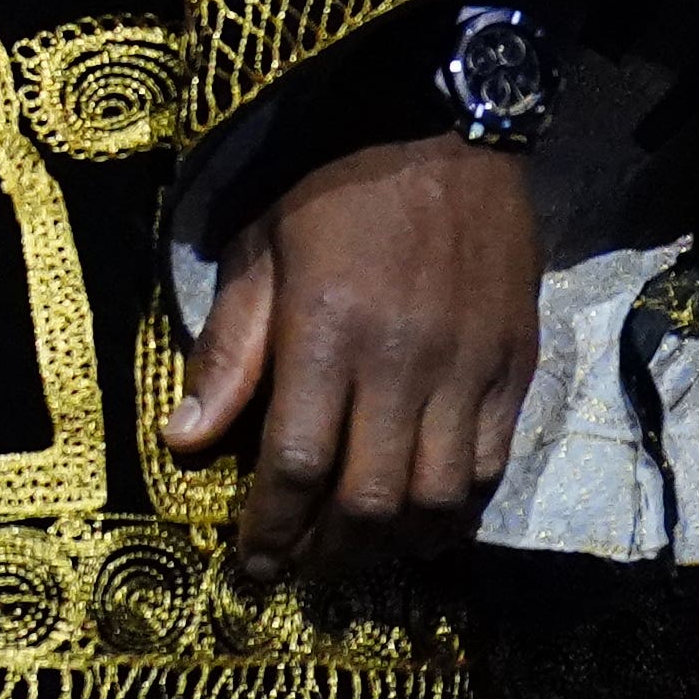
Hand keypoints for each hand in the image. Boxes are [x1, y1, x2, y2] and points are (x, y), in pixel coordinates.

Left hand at [164, 132, 541, 590]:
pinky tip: (423, 525)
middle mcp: (402, 363)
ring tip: (358, 556)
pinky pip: (490, 470)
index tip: (252, 566)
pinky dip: (455, 515)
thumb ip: (228, 351)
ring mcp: (467, 371)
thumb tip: (183, 440)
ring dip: (393, 547)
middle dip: (329, 554)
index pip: (295, 462)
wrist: (448, 131)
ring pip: (436, 501)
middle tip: (302, 568)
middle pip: (369, 500)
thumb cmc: (335, 187)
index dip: (271, 529)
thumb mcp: (258, 249)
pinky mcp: (515, 370)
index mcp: (327, 331)